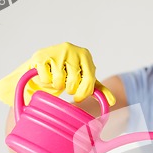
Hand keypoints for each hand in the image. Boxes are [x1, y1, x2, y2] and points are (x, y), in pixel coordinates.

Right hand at [0, 42, 114, 105]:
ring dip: (57, 86)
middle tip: (66, 86)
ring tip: (57, 80)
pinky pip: (46, 78)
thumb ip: (100, 90)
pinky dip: (46, 81)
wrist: (45, 63)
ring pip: (59, 81)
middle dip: (70, 89)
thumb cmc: (69, 72)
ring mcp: (56, 51)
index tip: (78, 98)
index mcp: (85, 55)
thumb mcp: (85, 80)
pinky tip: (47, 75)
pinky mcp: (40, 55)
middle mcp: (71, 49)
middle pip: (74, 82)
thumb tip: (112, 102)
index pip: (89, 80)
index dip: (83, 93)